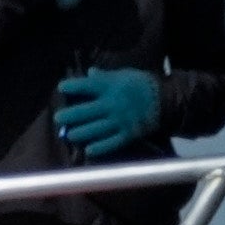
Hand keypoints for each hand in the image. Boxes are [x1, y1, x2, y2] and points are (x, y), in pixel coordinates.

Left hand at [47, 67, 162, 160]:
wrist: (166, 100)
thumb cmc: (141, 85)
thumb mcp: (124, 75)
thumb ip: (105, 76)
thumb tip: (89, 73)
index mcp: (111, 87)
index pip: (87, 86)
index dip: (72, 87)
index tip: (62, 88)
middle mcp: (112, 104)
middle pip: (86, 111)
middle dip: (70, 115)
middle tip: (58, 118)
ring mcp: (120, 121)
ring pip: (95, 129)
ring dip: (80, 133)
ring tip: (69, 135)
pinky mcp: (128, 134)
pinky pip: (111, 143)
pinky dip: (99, 148)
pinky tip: (88, 150)